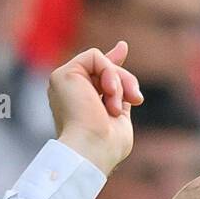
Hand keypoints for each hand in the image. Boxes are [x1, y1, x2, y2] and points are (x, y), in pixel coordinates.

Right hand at [49, 41, 143, 176]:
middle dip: (125, 80)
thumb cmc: (107, 147)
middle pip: (104, 70)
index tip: (122, 47)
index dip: (111, 62)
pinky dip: (109, 72)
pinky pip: (95, 56)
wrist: (91, 151)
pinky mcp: (63, 74)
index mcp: (80, 105)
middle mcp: (70, 92)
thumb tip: (128, 84)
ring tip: (116, 106)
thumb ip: (120, 97)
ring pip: (101, 63)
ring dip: (119, 82)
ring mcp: (65, 83)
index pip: (96, 76)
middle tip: (136, 99)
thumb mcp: (120, 119)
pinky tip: (109, 92)